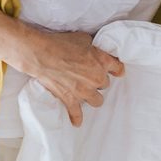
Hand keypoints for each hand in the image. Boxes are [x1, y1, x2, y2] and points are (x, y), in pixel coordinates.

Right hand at [10, 26, 126, 126]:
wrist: (41, 54)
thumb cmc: (61, 43)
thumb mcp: (83, 39)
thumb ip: (94, 48)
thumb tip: (95, 50)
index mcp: (102, 62)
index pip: (118, 69)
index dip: (116, 70)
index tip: (114, 71)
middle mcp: (96, 78)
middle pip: (105, 84)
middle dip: (98, 81)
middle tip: (88, 76)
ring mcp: (84, 91)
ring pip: (97, 101)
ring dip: (93, 97)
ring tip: (86, 94)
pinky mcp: (70, 99)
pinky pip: (77, 114)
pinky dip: (77, 118)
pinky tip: (77, 122)